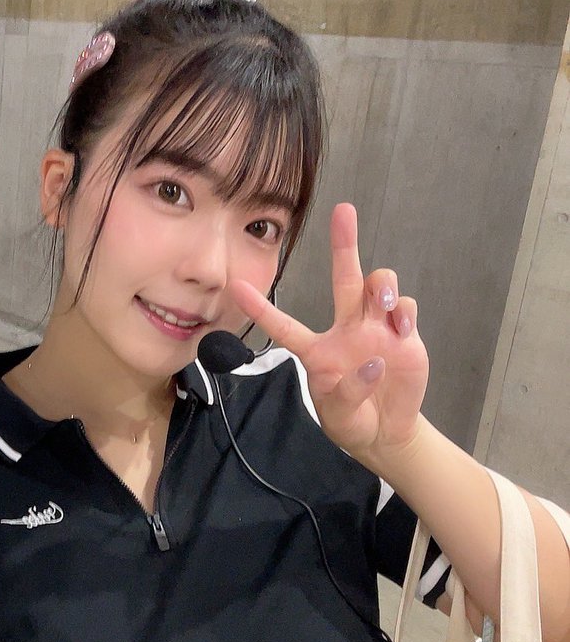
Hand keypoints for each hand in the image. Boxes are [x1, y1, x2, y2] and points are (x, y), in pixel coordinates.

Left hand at [230, 203, 428, 464]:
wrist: (387, 431)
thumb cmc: (352, 419)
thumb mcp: (340, 416)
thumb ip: (348, 392)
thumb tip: (372, 363)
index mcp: (318, 351)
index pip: (286, 327)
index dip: (261, 310)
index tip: (235, 287)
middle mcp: (347, 329)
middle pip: (345, 278)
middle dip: (345, 243)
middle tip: (343, 210)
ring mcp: (376, 328)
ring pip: (377, 284)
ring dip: (383, 284)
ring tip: (387, 303)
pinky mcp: (403, 335)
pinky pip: (405, 309)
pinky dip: (405, 311)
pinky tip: (402, 329)